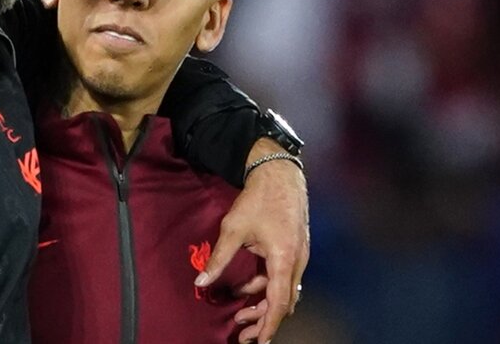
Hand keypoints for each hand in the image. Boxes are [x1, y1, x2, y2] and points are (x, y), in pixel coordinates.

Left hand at [195, 138, 308, 342]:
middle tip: (243, 333)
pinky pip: (283, 277)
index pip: (279, 302)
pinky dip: (267, 287)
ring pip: (284, 290)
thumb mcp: (234, 230)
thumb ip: (218, 259)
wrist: (280, 172)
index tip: (260, 341)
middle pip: (284, 302)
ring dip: (264, 303)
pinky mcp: (295, 249)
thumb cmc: (258, 199)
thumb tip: (200, 282)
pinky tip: (246, 288)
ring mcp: (299, 255)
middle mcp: (298, 261)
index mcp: (284, 259)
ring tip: (239, 312)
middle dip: (264, 319)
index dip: (269, 324)